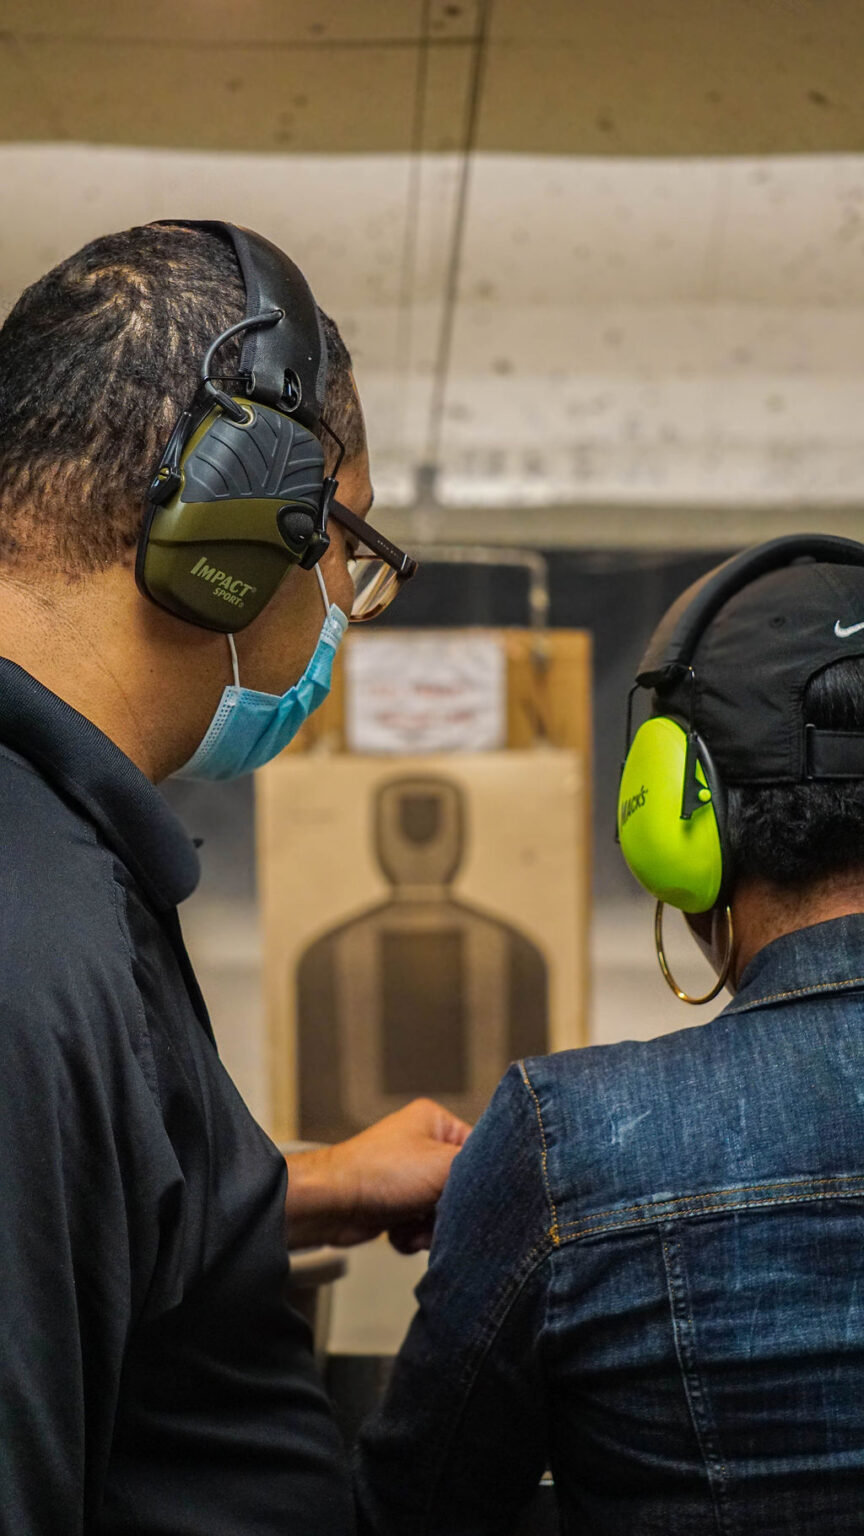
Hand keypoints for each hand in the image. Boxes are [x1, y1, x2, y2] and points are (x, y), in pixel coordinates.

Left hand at [284, 1099, 470, 1252]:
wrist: (332, 1204)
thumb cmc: (378, 1173)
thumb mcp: (443, 1165)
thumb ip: (481, 1172)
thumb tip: (507, 1182)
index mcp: (436, 1122)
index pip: (480, 1152)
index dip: (480, 1180)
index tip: (474, 1198)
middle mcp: (422, 1145)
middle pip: (462, 1188)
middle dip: (449, 1211)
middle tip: (436, 1215)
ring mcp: (408, 1177)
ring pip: (442, 1213)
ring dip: (430, 1228)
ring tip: (412, 1225)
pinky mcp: (395, 1205)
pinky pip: (421, 1227)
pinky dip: (412, 1236)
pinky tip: (397, 1232)